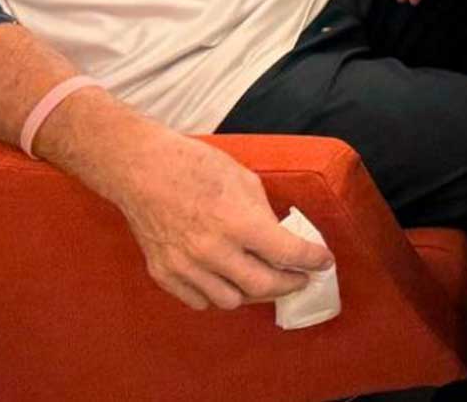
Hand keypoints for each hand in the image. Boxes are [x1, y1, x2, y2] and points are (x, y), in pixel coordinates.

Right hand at [102, 123, 330, 310]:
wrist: (142, 170)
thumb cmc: (196, 166)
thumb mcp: (245, 181)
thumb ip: (263, 215)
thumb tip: (278, 238)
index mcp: (240, 223)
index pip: (289, 254)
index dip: (313, 260)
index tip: (324, 261)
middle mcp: (214, 252)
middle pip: (264, 287)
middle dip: (291, 284)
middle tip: (301, 278)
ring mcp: (187, 267)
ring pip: (231, 301)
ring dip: (254, 293)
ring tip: (265, 281)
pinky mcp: (164, 274)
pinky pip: (199, 301)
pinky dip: (218, 295)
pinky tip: (228, 282)